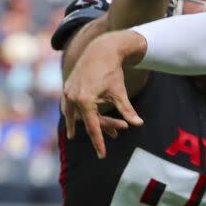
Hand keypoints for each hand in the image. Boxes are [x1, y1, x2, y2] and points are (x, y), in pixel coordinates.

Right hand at [62, 31, 144, 157]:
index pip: (92, 126)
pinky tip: (72, 123)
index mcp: (85, 100)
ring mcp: (67, 93)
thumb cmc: (112, 71)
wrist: (101, 50)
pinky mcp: (67, 88)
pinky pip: (68, 107)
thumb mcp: (120, 92)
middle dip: (102, 128)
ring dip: (85, 124)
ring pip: (76, 115)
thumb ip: (127, 110)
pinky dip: (72, 115)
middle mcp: (72, 97)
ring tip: (82, 136)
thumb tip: (139, 124)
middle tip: (115, 137)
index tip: (102, 155)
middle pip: (87, 120)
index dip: (99, 141)